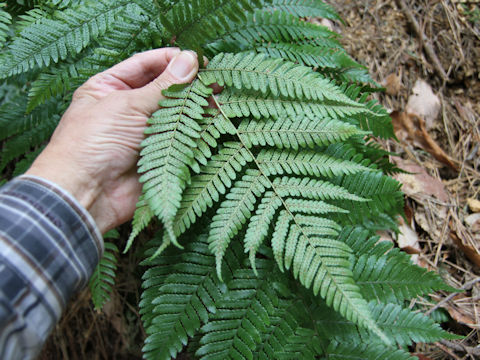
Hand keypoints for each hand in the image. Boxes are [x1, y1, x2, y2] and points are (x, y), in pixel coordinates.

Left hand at [27, 48, 199, 233]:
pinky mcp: (157, 154)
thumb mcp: (127, 105)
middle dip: (187, 83)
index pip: (145, 65)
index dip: (171, 60)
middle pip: (163, 88)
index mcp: (110, 87)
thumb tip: (190, 60)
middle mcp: (128, 108)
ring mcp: (143, 132)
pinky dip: (196, 129)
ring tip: (217, 97)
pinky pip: (180, 138)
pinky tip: (212, 120)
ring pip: (175, 113)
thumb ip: (163, 86)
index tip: (197, 59)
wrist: (87, 192)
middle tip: (213, 79)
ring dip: (194, 105)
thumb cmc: (94, 142)